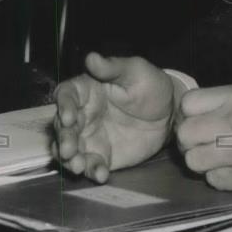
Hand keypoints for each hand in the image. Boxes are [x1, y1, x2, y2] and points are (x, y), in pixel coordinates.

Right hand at [52, 52, 177, 182]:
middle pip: (62, 127)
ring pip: (69, 150)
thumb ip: (112, 67)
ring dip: (70, 159)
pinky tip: (101, 174)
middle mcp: (82, 115)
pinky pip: (91, 165)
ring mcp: (89, 137)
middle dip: (63, 139)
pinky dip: (93, 171)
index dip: (63, 106)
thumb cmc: (150, 85)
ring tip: (79, 166)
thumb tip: (91, 57)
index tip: (70, 118)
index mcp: (86, 90)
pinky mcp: (102, 155)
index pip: (66, 96)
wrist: (170, 113)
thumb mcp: (135, 71)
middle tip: (70, 150)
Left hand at [175, 85, 231, 193]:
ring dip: (204, 161)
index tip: (201, 120)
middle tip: (207, 143)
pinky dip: (222, 177)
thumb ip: (226, 103)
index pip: (188, 104)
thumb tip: (195, 115)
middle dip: (192, 140)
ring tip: (222, 158)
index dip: (191, 114)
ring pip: (193, 161)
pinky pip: (213, 181)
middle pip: (184, 135)